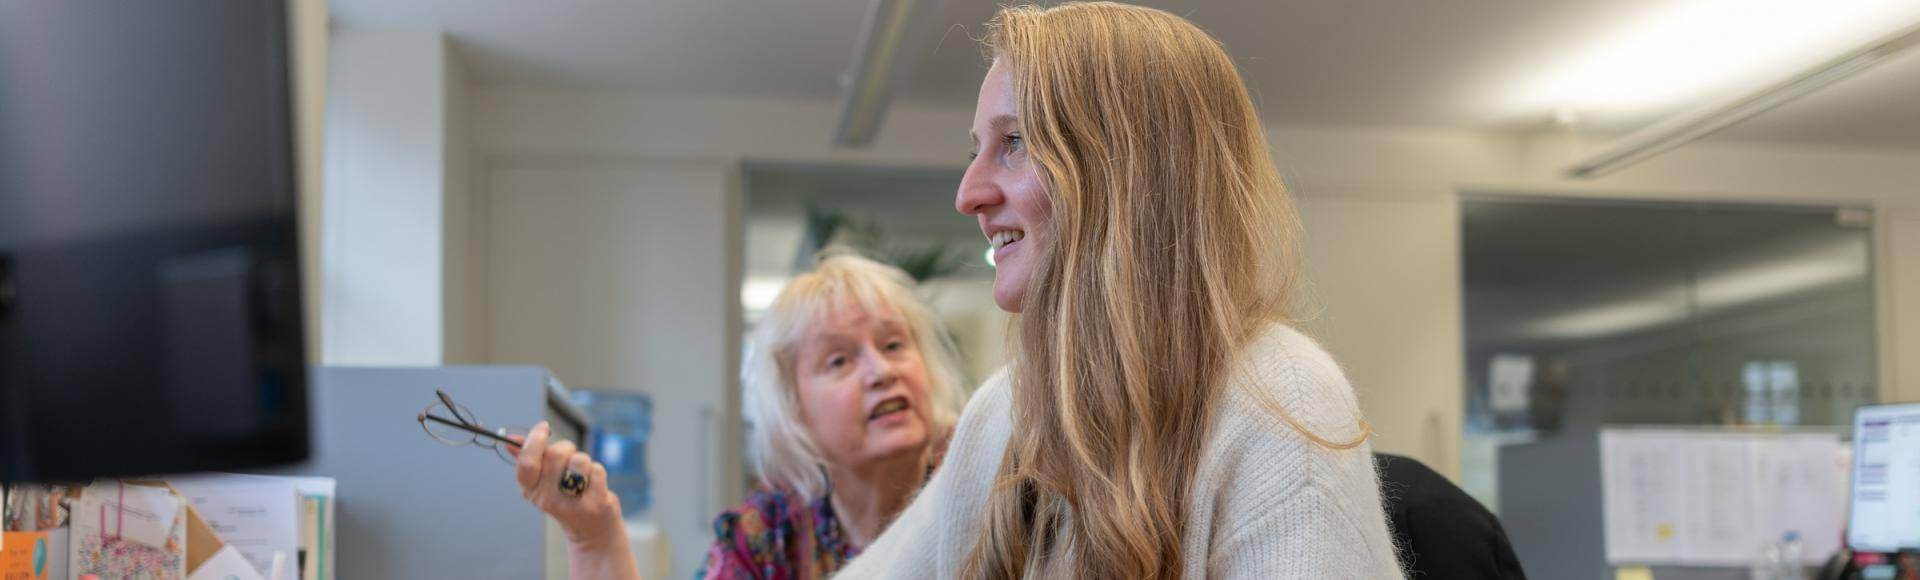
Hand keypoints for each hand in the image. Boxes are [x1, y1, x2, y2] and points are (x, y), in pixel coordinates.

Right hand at [511, 422, 623, 550]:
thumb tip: (511, 440)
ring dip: (583, 461)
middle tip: (568, 458)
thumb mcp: (543, 483)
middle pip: (555, 454)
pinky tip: (594, 486)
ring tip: (582, 476)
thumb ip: (529, 461)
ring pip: (579, 460)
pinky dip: (597, 472)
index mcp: (531, 491)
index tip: (543, 428)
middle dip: (565, 448)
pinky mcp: (595, 503)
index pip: (526, 463)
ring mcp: (572, 502)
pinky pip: (597, 469)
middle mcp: (548, 499)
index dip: (534, 440)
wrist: (590, 531)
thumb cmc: (565, 499)